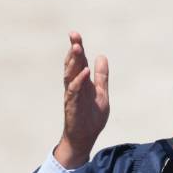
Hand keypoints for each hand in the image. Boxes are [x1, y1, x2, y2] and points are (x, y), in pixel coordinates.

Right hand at [54, 32, 109, 168]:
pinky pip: (74, 91)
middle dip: (73, 50)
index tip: (75, 35)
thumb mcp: (101, 93)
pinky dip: (79, 81)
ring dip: (73, 61)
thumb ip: (101, 77)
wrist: (85, 137)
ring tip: (77, 48)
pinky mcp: (72, 105)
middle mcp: (75, 86)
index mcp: (82, 82)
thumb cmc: (91, 117)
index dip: (77, 48)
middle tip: (74, 35)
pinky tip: (84, 72)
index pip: (78, 61)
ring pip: (70, 74)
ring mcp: (72, 95)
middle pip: (72, 65)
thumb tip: (102, 56)